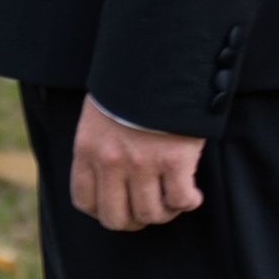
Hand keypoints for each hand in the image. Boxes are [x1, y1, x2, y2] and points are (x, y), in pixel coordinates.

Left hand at [70, 96, 205, 233]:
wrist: (161, 57)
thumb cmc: (132, 83)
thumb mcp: (100, 112)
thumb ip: (100, 144)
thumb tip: (111, 174)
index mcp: (88, 149)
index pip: (85, 201)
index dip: (104, 211)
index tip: (120, 206)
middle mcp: (111, 162)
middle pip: (116, 218)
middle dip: (134, 221)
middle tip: (149, 211)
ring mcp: (143, 164)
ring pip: (151, 213)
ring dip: (165, 212)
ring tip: (174, 199)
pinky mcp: (174, 161)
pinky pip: (181, 200)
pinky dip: (189, 202)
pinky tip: (193, 194)